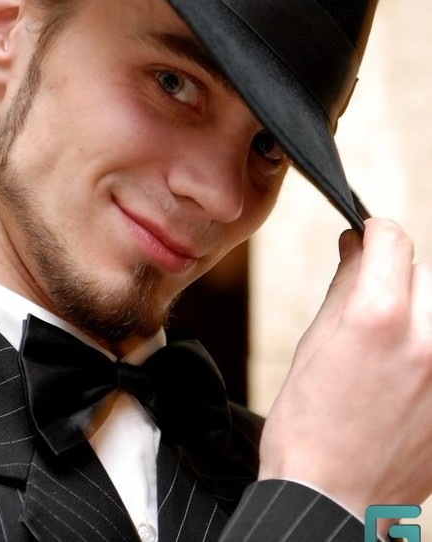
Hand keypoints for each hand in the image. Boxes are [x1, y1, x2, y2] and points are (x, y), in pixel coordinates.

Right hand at [258, 218, 431, 523]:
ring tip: (390, 337)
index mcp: (379, 318)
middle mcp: (427, 338)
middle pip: (423, 271)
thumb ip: (343, 285)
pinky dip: (428, 340)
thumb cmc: (309, 424)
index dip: (374, 231)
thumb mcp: (314, 342)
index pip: (394, 241)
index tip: (366, 236)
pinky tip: (405, 366)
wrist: (335, 498)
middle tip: (369, 296)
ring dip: (418, 307)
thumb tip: (354, 246)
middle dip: (396, 273)